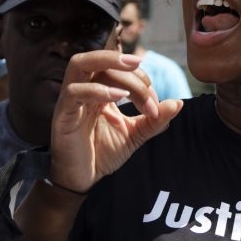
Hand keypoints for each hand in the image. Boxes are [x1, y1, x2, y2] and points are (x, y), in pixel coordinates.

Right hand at [46, 51, 182, 194]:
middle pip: (101, 61)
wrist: (83, 179)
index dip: (141, 79)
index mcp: (99, 89)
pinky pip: (74, 92)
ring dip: (108, 62)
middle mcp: (83, 89)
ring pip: (80, 64)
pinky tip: (119, 97)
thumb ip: (155, 119)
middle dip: (130, 72)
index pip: (118, 68)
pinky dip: (98, 90)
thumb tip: (178, 103)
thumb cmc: (104, 153)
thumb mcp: (135, 134)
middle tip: (149, 91)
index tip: (156, 104)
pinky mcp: (62, 115)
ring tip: (133, 69)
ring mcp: (70, 100)